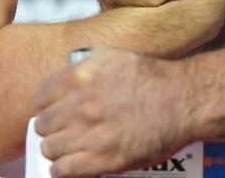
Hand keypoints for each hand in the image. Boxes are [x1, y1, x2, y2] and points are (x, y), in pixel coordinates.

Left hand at [34, 49, 188, 177]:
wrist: (183, 100)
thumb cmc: (154, 78)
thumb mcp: (116, 57)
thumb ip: (86, 67)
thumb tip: (65, 80)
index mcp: (81, 77)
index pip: (41, 96)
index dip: (48, 104)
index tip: (55, 109)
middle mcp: (81, 105)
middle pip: (42, 124)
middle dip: (53, 127)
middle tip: (65, 129)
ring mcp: (90, 134)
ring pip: (49, 148)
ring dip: (58, 149)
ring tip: (70, 148)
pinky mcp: (102, 159)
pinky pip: (63, 170)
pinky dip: (63, 169)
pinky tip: (72, 165)